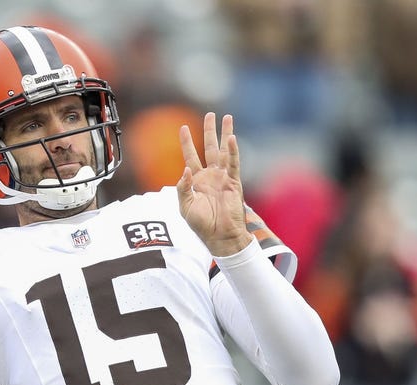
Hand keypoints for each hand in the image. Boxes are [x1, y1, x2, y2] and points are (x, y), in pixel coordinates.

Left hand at [176, 113, 251, 256]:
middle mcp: (211, 176)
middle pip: (210, 148)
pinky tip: (232, 138)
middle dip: (209, 131)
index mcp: (197, 181)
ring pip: (224, 151)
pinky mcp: (234, 183)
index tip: (183, 128)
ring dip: (225, 134)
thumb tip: (185, 170)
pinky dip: (233, 151)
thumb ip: (182, 188)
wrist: (220, 237)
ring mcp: (223, 178)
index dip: (187, 143)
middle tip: (210, 115)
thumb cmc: (202, 225)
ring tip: (226, 118)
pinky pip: (233, 164)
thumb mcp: (185, 207)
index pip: (191, 156)